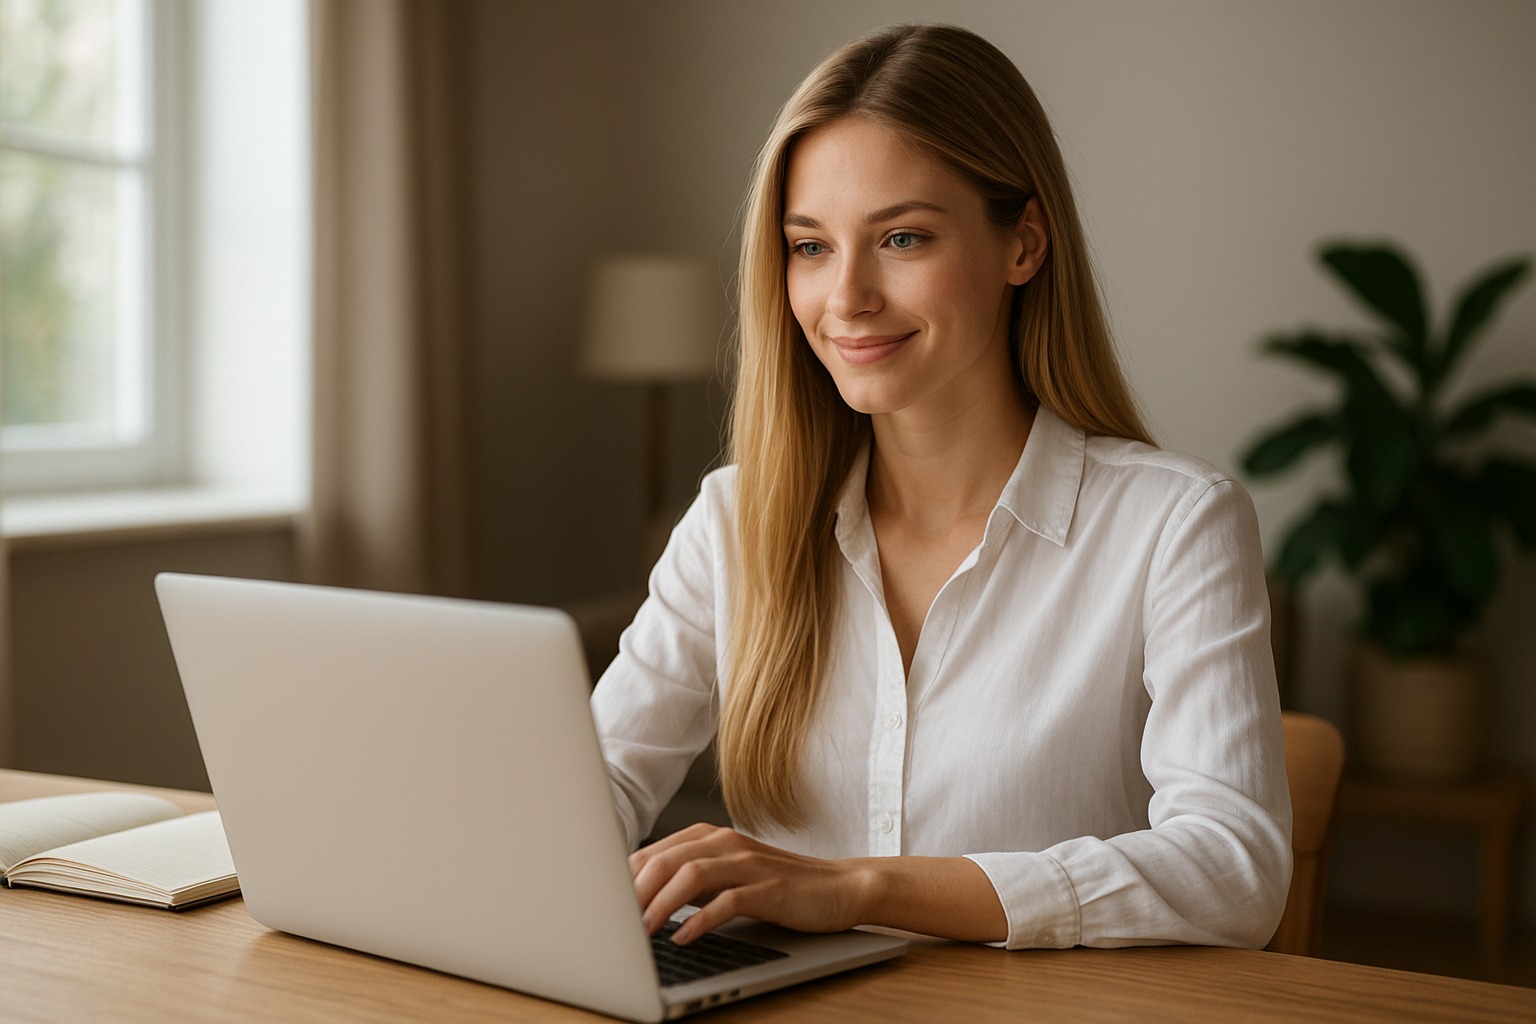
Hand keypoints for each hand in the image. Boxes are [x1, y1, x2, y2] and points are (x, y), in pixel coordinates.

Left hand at [629, 823, 874, 943]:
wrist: (838, 887)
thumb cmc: (778, 885)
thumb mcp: (727, 876)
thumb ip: (689, 880)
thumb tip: (639, 901)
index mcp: (710, 837)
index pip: (653, 852)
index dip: (623, 880)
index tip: (603, 907)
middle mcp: (725, 843)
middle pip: (665, 860)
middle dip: (634, 894)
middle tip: (613, 924)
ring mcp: (748, 863)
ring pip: (690, 876)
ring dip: (660, 905)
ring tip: (641, 932)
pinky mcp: (768, 887)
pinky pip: (727, 901)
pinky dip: (700, 921)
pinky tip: (684, 938)